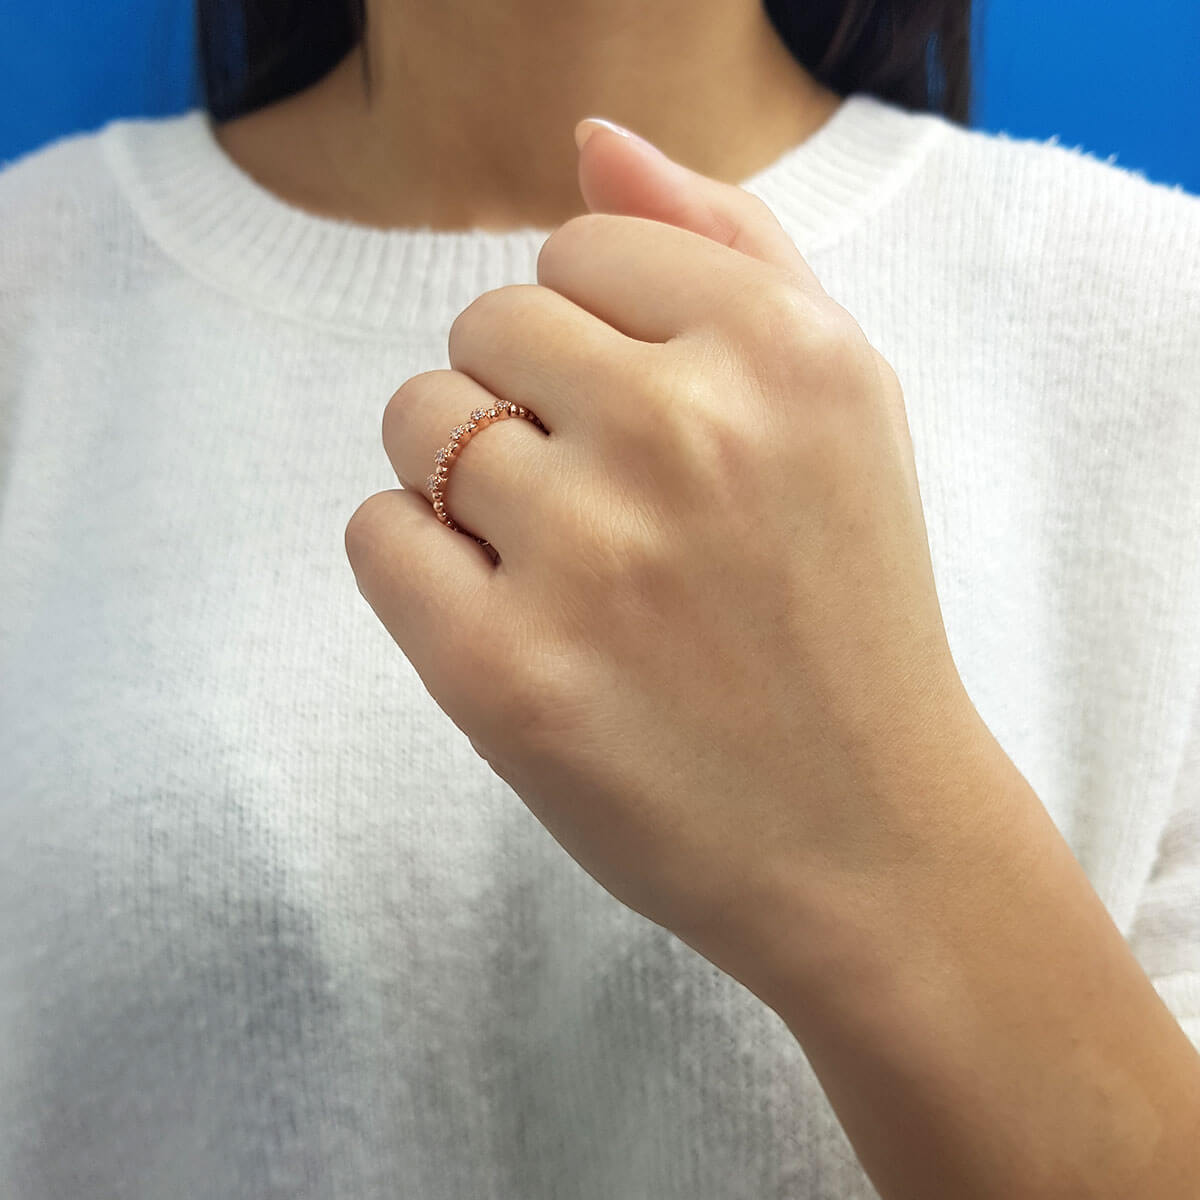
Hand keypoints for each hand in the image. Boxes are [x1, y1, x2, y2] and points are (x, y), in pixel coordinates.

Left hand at [345, 118, 987, 1003]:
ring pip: (417, 420)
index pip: (576, 250)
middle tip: (603, 505)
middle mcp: (687, 432)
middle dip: (523, 400)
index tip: (643, 424)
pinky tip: (505, 614)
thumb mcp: (845, 401)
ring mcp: (589, 556)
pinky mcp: (503, 672)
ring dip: (464, 479)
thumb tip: (591, 144)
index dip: (595, 340)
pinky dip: (418, 564)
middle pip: (483, 326)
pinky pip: (376, 533)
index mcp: (784, 349)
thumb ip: (728, 246)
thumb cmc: (847, 610)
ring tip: (559, 565)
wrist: (865, 834)